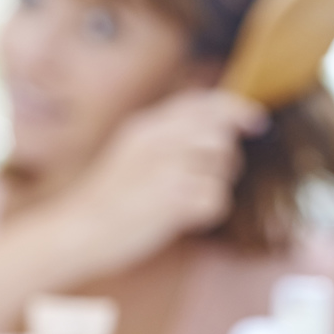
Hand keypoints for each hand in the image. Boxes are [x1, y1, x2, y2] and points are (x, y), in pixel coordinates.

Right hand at [52, 89, 267, 276]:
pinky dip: (206, 213)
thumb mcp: (132, 152)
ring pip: (223, 167)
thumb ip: (167, 136)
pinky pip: (216, 199)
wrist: (78, 230)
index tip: (255, 121)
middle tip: (199, 181)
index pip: (203, 104)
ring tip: (181, 202)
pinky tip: (180, 219)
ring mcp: (167, 168)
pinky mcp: (173, 199)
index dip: (235, 109)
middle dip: (223, 159)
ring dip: (212, 187)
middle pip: (221, 135)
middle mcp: (160, 140)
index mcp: (147, 126)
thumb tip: (216, 127)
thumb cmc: (106, 199)